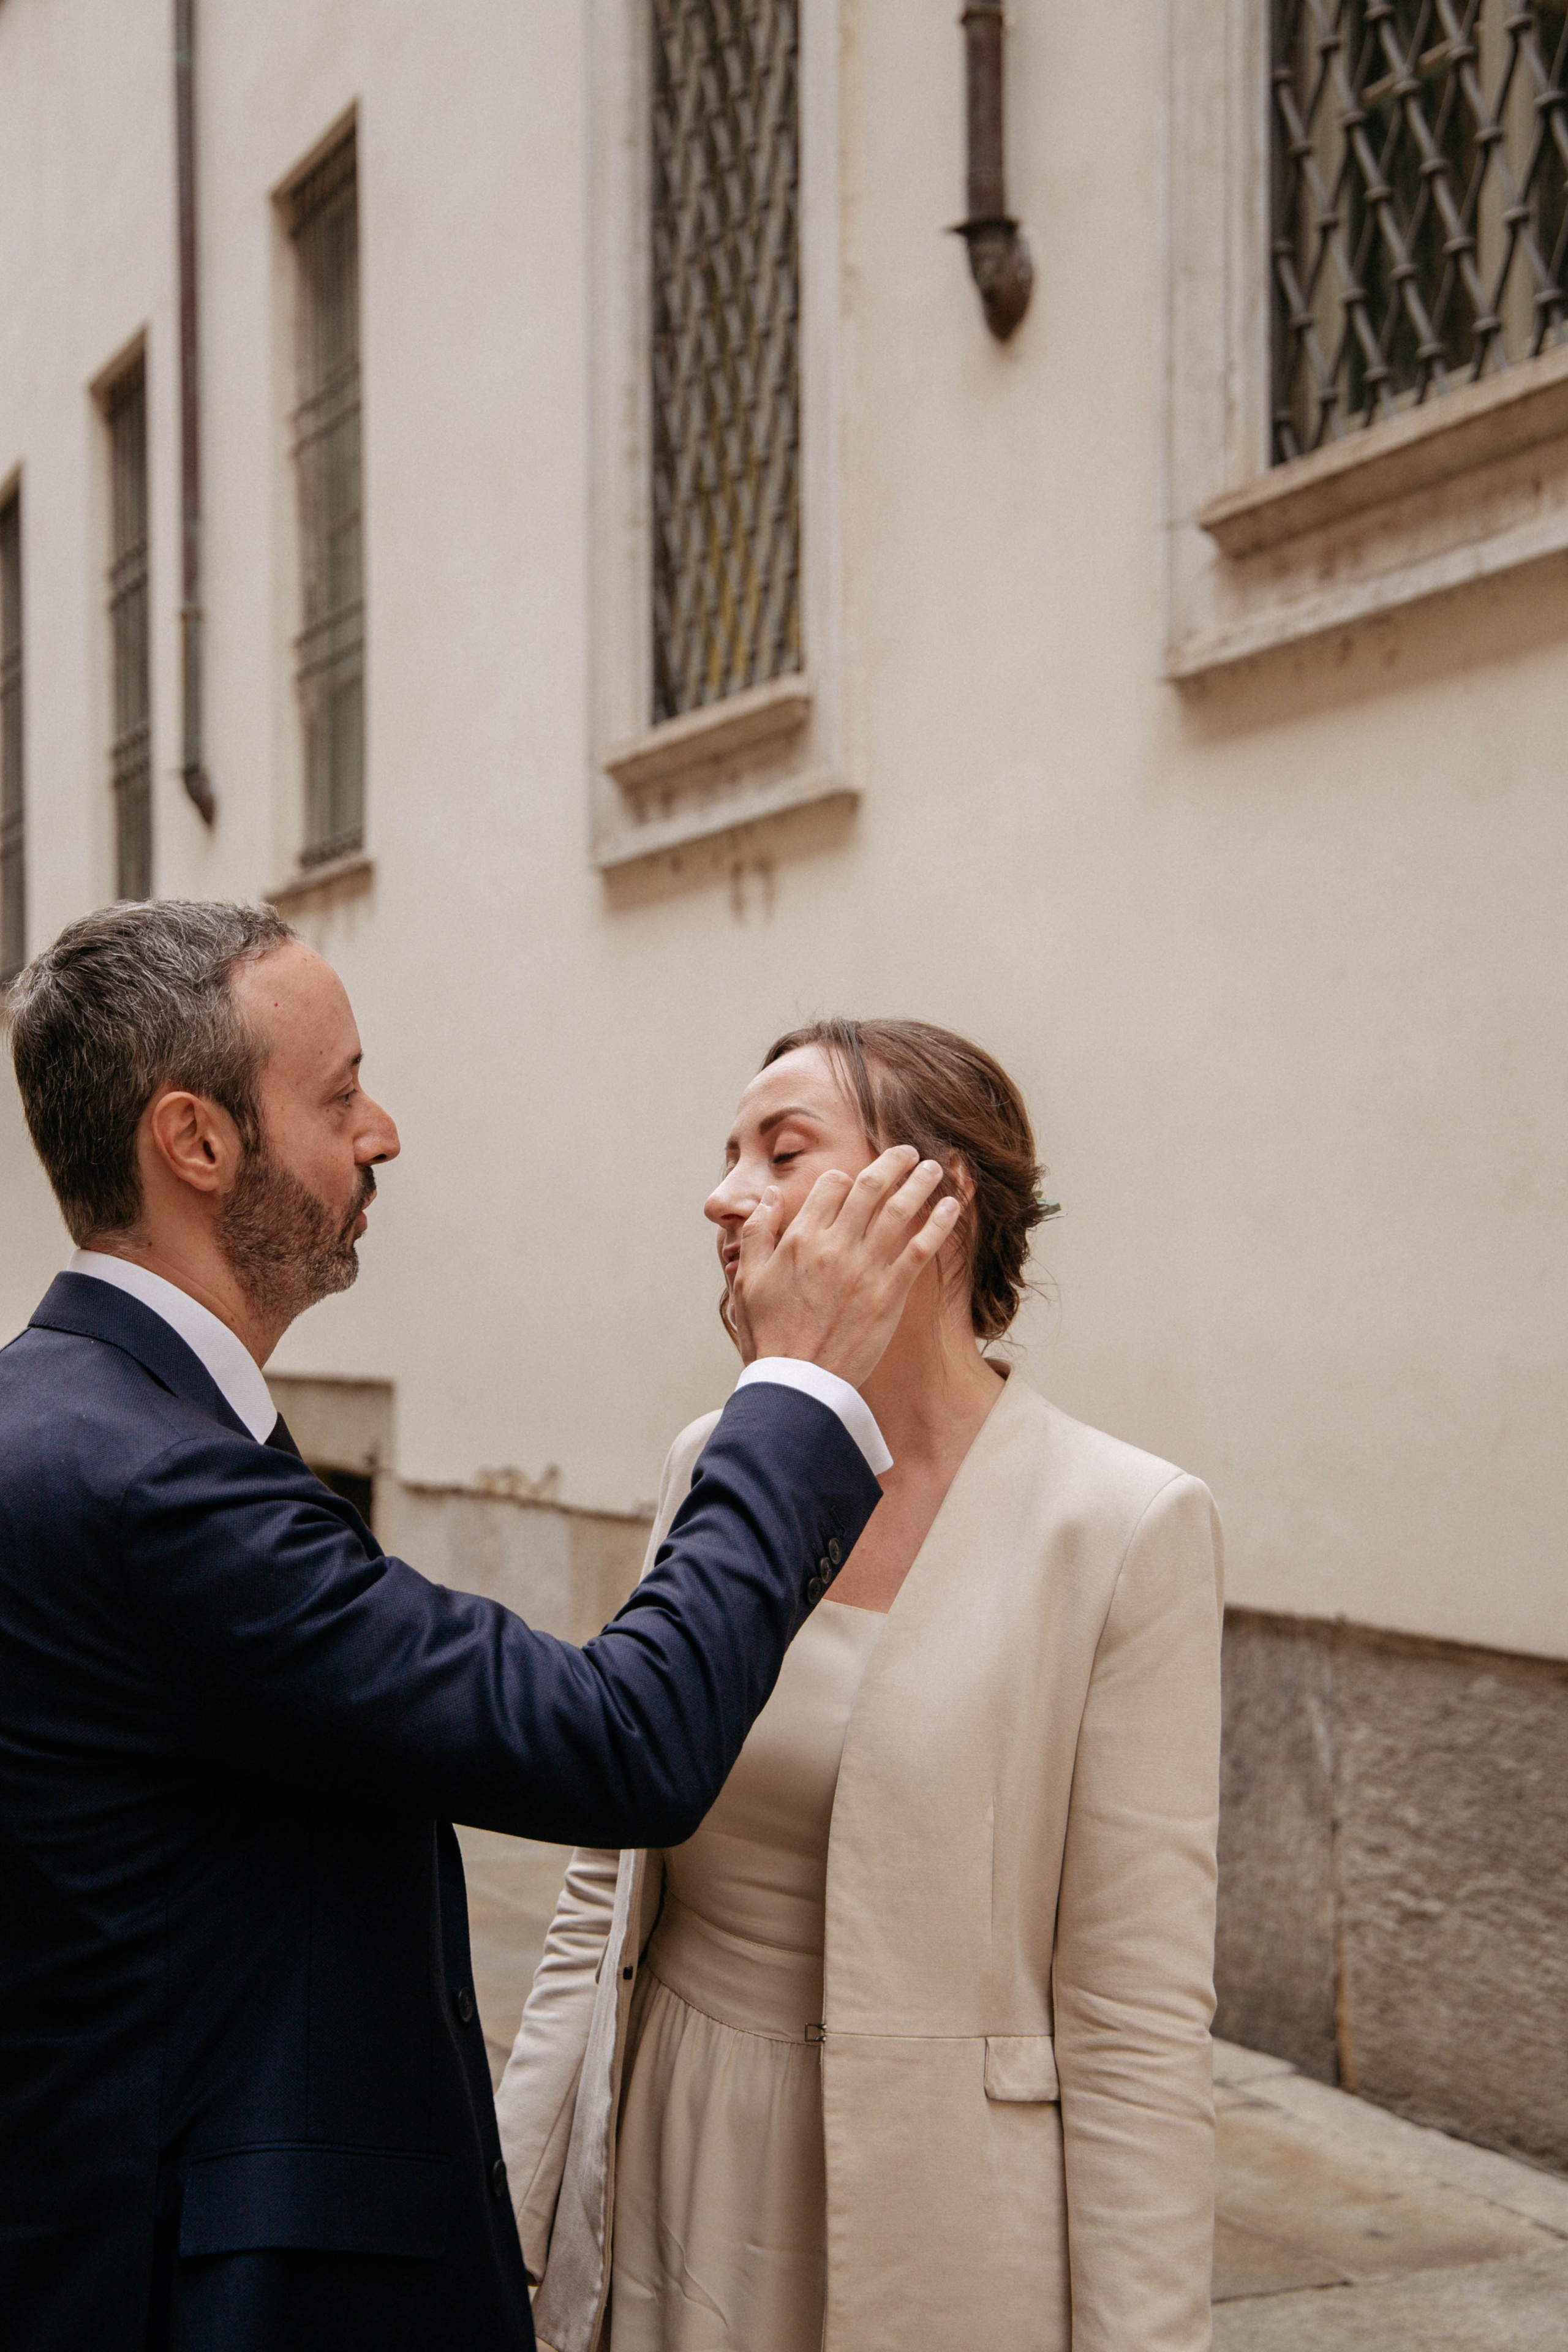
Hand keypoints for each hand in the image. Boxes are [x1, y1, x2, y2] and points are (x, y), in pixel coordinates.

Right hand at [731, 1146, 961, 1389]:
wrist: (796, 1383)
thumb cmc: (769, 1335)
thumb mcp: (747, 1279)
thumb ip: (757, 1232)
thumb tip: (770, 1195)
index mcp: (800, 1238)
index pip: (831, 1186)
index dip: (845, 1176)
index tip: (855, 1178)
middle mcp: (835, 1245)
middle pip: (870, 1187)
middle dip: (893, 1162)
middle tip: (908, 1151)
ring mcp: (865, 1268)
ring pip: (900, 1210)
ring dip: (921, 1183)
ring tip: (934, 1167)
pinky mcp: (890, 1294)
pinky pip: (919, 1249)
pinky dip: (938, 1224)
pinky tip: (951, 1207)